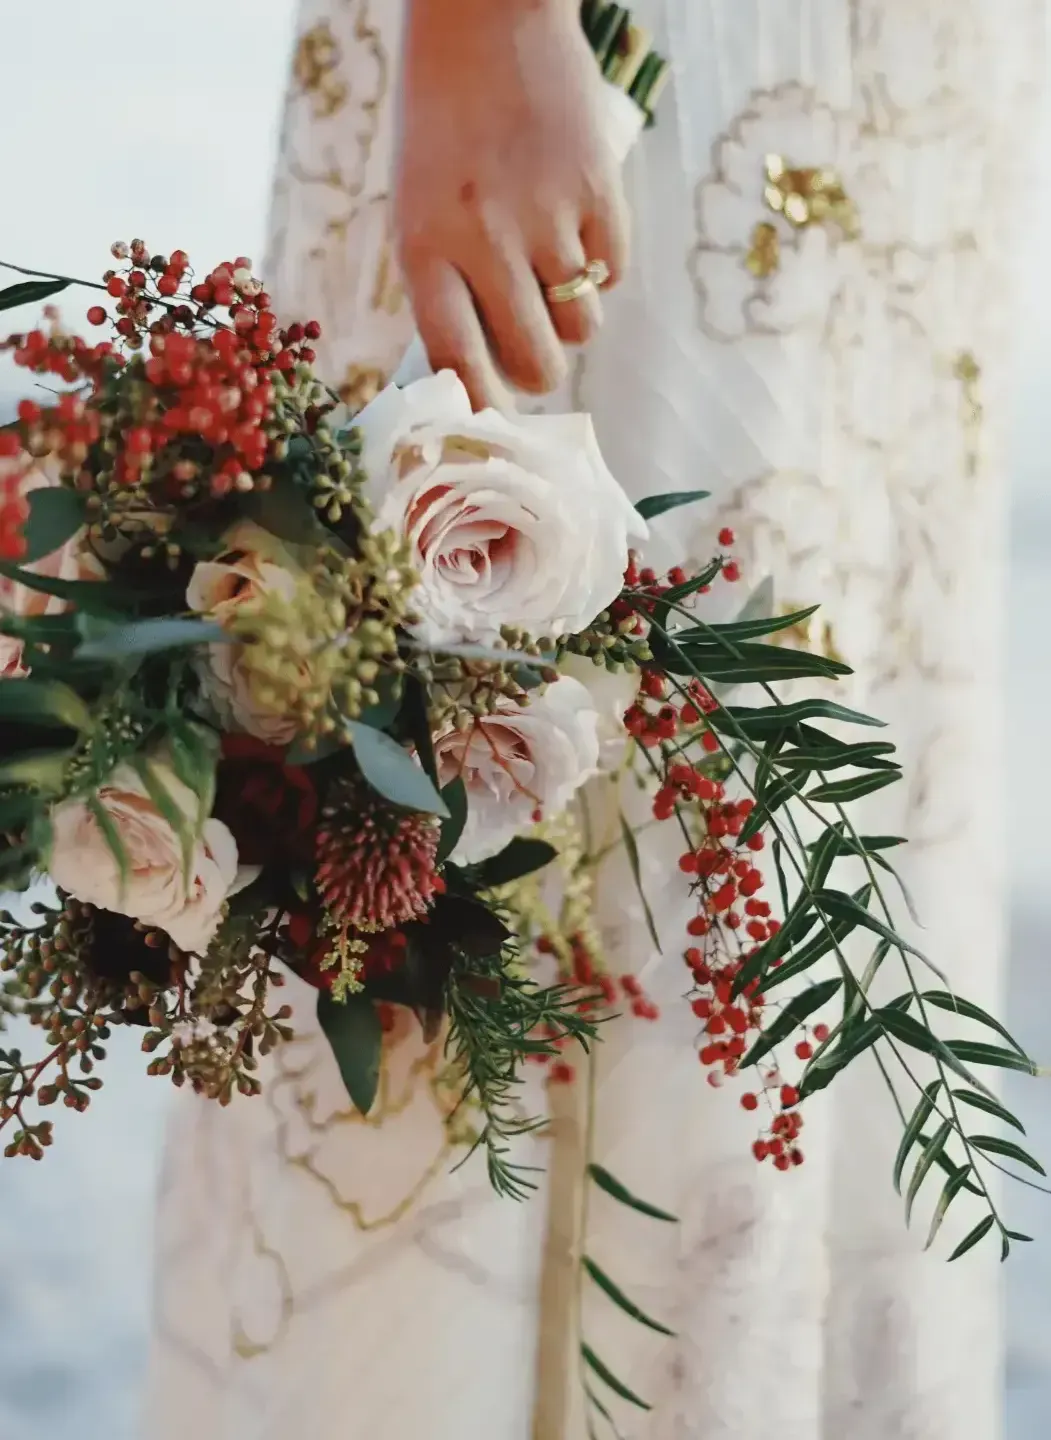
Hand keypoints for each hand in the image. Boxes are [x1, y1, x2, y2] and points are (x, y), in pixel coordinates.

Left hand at [395, 0, 628, 408]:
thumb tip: (487, 376)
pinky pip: (615, 274)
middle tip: (534, 344)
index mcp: (424, 248)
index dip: (482, 404)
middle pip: (538, 363)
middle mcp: (484, 239)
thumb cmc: (441, 129)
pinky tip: (575, 221)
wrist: (484, 18)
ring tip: (551, 266)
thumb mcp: (418, 209)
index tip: (493, 419)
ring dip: (572, 313)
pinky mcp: (599, 188)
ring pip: (583, 326)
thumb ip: (446, 288)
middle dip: (540, 368)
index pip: (459, 362)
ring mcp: (547, 214)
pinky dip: (601, 265)